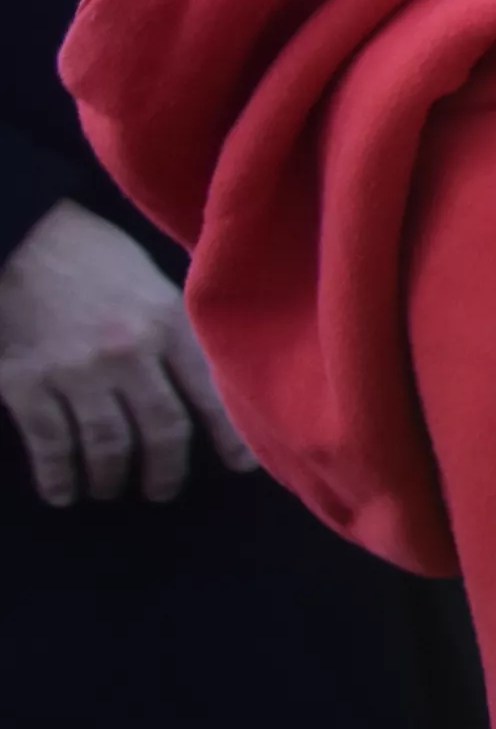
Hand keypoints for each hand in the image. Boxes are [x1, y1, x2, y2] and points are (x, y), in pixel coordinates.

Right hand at [0, 198, 252, 506]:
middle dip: (166, 469)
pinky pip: (50, 444)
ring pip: (108, 446)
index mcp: (166, 324)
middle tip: (162, 488)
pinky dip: (58, 476)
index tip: (240, 466)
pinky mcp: (25, 383)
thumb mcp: (150, 281)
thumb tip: (214, 376)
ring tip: (113, 488)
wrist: (17, 236)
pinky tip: (63, 492)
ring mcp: (76, 371)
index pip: (211, 393)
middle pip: (163, 430)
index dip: (230, 437)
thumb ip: (177, 329)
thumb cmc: (89, 255)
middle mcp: (128, 352)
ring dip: (112, 477)